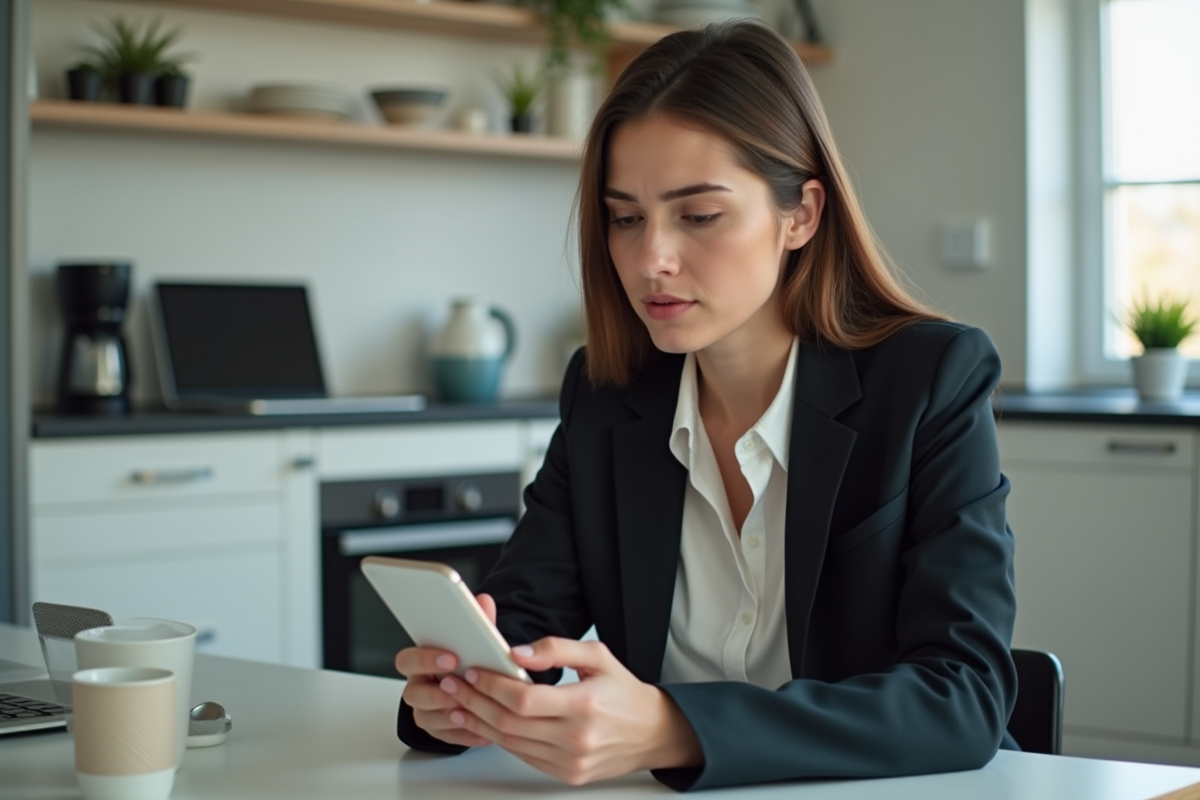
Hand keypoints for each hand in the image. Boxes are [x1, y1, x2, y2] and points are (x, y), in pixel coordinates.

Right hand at [395, 593, 497, 748]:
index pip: (407, 659)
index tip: (451, 657)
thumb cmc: (468, 661)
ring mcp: (426, 711)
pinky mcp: (438, 732)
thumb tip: (484, 601)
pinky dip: (464, 733)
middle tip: (458, 688)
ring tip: (471, 709)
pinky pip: (445, 736)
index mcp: (421, 663)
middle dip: (435, 692)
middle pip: (412, 694)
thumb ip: (478, 623)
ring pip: (427, 717)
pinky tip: (482, 728)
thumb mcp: (474, 640)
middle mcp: (418, 687)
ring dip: (450, 714)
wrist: (471, 689)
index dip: (425, 659)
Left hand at [438, 637, 701, 784]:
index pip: (524, 699)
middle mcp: (576, 737)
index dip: (492, 685)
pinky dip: (500, 738)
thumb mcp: (598, 656)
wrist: (652, 733)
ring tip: (461, 703)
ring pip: (510, 742)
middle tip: (454, 684)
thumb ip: (556, 648)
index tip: (473, 671)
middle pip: (510, 722)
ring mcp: (571, 761)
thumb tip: (517, 652)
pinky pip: (523, 756)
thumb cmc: (624, 692)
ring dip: (480, 722)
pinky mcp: (567, 774)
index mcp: (585, 704)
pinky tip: (487, 722)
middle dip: (475, 701)